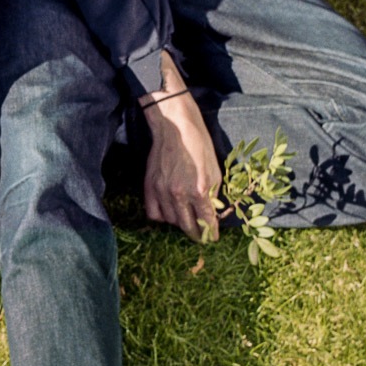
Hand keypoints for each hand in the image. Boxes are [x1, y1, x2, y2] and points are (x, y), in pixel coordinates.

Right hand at [140, 54, 220, 241]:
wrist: (175, 128)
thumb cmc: (199, 145)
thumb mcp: (215, 170)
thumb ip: (214, 194)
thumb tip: (213, 212)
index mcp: (199, 190)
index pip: (207, 222)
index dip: (211, 233)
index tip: (212, 238)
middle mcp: (179, 194)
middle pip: (188, 226)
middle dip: (196, 233)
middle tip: (200, 235)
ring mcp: (162, 191)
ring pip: (171, 221)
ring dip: (179, 223)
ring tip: (185, 219)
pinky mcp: (149, 186)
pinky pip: (153, 213)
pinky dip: (161, 216)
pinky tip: (169, 211)